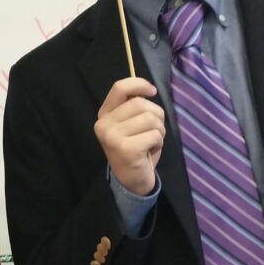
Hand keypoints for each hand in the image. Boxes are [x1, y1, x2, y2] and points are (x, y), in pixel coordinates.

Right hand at [94, 78, 164, 195]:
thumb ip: (134, 107)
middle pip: (140, 103)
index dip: (139, 84)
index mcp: (104, 115)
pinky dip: (159, 142)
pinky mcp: (126, 149)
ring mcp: (113, 137)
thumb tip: (148, 90)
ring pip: (150, 119)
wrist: (132, 180)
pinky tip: (150, 150)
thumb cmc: (136, 148)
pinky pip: (155, 135)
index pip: (119, 88)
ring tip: (151, 141)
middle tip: (154, 130)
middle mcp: (104, 124)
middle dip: (156, 115)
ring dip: (159, 130)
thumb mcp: (131, 124)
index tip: (152, 91)